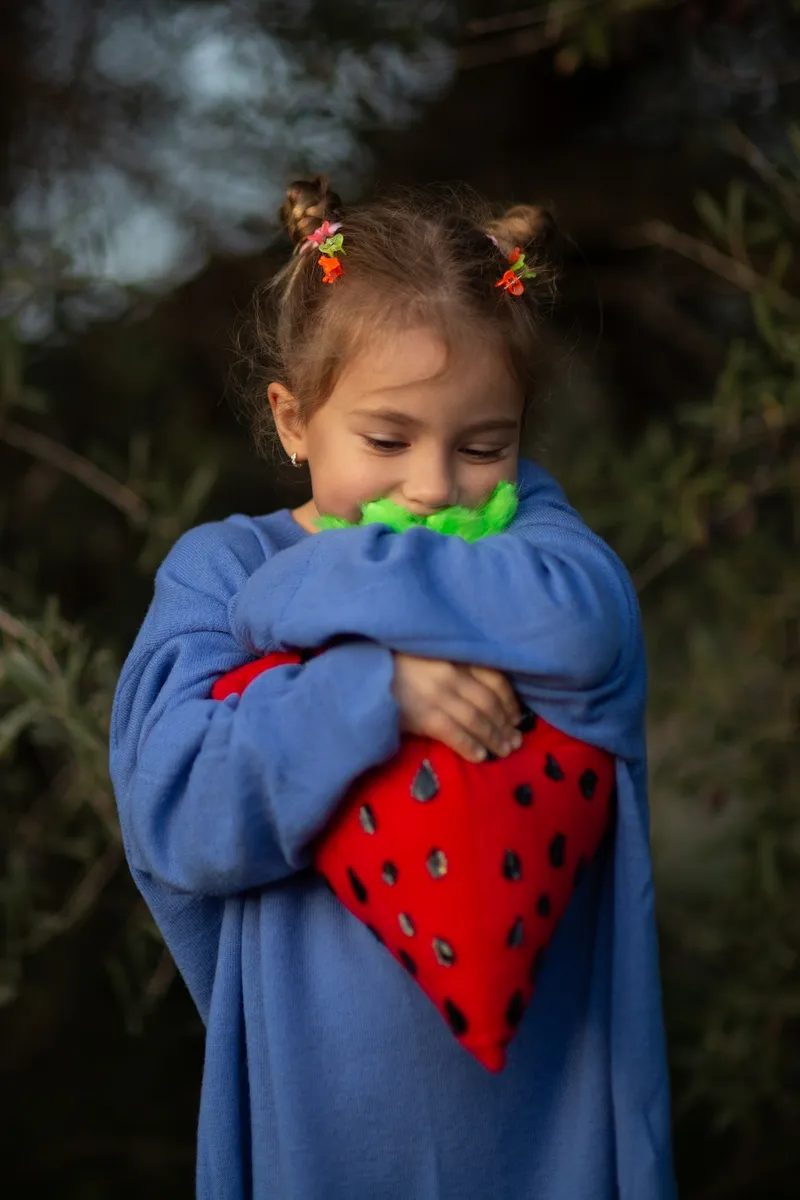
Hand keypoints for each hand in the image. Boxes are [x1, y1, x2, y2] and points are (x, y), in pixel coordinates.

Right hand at [392, 653, 522, 763]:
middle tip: (516, 741)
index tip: (516, 717)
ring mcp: (437, 695)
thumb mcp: (430, 654)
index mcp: (455, 658)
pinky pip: (455, 734)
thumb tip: (485, 694)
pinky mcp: (423, 715)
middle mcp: (451, 675)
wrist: (362, 672)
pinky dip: (471, 746)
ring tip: (504, 751)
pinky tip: (480, 756)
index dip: (510, 702)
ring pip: (477, 720)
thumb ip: (455, 666)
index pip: (495, 679)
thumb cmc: (395, 663)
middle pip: (489, 702)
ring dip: (495, 738)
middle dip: (506, 725)